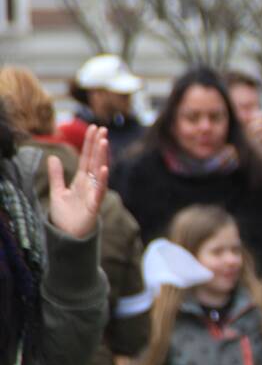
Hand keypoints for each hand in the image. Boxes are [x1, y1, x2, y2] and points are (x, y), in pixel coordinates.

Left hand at [49, 124, 107, 238]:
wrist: (68, 236)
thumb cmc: (65, 216)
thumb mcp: (57, 192)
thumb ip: (56, 175)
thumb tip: (52, 157)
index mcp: (82, 180)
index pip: (87, 158)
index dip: (89, 143)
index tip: (94, 128)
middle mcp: (90, 184)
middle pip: (95, 161)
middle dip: (98, 145)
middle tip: (102, 129)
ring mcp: (94, 194)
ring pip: (100, 172)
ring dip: (102, 157)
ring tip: (104, 142)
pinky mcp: (94, 206)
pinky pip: (100, 191)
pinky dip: (103, 181)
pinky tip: (105, 169)